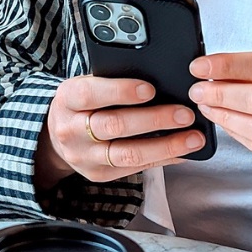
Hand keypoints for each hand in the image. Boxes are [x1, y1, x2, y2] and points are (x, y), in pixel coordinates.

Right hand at [38, 74, 204, 185]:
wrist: (58, 136)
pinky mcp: (98, 174)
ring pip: (128, 153)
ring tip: (193, 138)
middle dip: (154, 119)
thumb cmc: (82, 105)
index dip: (120, 91)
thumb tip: (159, 78)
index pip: (89, 94)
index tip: (150, 89)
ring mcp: (84, 156)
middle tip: (185, 114)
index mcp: (66, 101)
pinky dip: (163, 159)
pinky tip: (183, 151)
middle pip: (113, 125)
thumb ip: (111, 81)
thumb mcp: (85, 86)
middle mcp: (71, 131)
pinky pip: (135, 169)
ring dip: (165, 145)